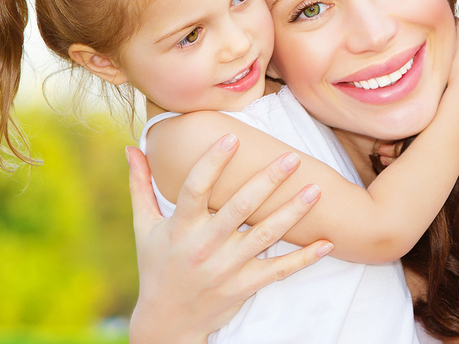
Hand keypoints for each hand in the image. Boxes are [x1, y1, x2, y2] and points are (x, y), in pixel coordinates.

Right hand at [127, 135, 331, 343]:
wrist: (167, 321)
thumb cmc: (156, 265)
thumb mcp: (143, 226)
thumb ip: (140, 185)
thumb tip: (131, 148)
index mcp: (181, 227)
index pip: (196, 188)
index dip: (213, 162)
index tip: (233, 138)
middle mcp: (205, 246)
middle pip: (240, 208)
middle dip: (267, 181)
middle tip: (292, 157)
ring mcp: (228, 268)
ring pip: (266, 236)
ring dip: (293, 212)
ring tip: (316, 189)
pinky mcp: (245, 285)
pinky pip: (279, 270)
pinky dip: (305, 258)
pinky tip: (327, 241)